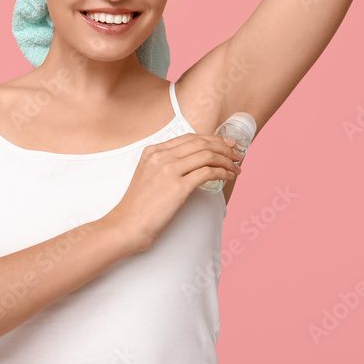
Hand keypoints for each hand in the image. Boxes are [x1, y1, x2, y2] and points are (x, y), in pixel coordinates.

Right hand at [105, 132, 241, 250]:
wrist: (127, 224)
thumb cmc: (138, 206)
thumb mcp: (147, 175)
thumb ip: (164, 164)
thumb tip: (192, 163)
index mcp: (153, 151)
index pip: (189, 138)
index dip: (212, 139)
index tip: (225, 144)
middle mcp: (161, 157)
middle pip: (201, 143)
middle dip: (223, 147)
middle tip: (236, 154)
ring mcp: (169, 170)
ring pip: (207, 156)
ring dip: (226, 160)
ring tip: (236, 167)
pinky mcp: (178, 187)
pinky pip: (208, 173)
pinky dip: (222, 172)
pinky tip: (228, 176)